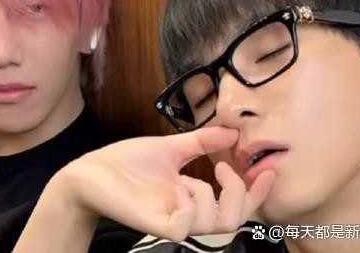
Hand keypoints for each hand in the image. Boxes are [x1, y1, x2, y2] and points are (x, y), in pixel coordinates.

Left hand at [56, 126, 274, 241]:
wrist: (90, 172)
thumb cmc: (126, 162)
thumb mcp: (171, 147)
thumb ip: (201, 142)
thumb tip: (232, 132)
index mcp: (192, 197)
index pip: (234, 204)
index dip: (256, 194)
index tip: (269, 172)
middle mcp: (187, 213)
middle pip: (234, 222)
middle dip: (242, 195)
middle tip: (223, 166)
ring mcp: (173, 220)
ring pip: (216, 225)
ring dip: (211, 195)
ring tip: (189, 179)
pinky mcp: (157, 224)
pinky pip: (187, 226)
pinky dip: (191, 204)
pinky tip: (178, 188)